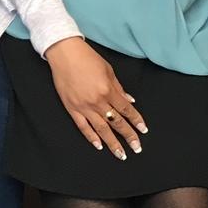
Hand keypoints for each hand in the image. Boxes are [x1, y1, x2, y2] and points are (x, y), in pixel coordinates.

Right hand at [43, 36, 145, 159]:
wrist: (64, 54)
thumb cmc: (87, 58)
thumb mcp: (108, 70)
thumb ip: (119, 88)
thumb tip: (129, 101)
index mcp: (108, 90)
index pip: (126, 110)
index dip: (136, 121)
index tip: (143, 130)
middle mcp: (98, 101)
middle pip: (116, 122)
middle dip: (128, 136)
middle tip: (137, 148)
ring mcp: (84, 107)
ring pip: (101, 129)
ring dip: (112, 143)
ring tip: (120, 154)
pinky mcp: (72, 108)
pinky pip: (83, 126)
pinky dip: (91, 137)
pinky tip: (98, 145)